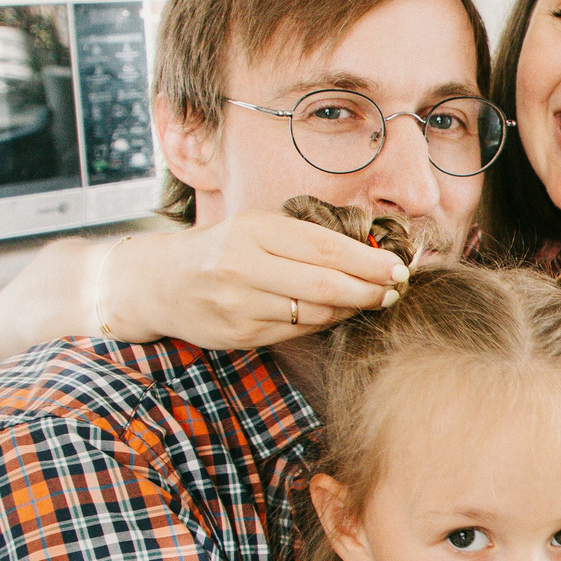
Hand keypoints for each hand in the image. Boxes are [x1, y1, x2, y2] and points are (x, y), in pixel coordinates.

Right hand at [110, 212, 407, 347]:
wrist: (161, 281)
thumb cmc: (223, 247)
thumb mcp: (258, 226)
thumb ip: (308, 234)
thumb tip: (374, 246)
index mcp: (253, 230)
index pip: (326, 248)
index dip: (370, 262)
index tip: (399, 268)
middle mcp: (243, 266)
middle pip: (325, 285)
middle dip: (370, 290)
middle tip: (396, 290)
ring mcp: (239, 304)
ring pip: (314, 313)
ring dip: (351, 308)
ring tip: (369, 299)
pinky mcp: (239, 334)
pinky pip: (297, 331)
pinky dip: (323, 322)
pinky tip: (335, 312)